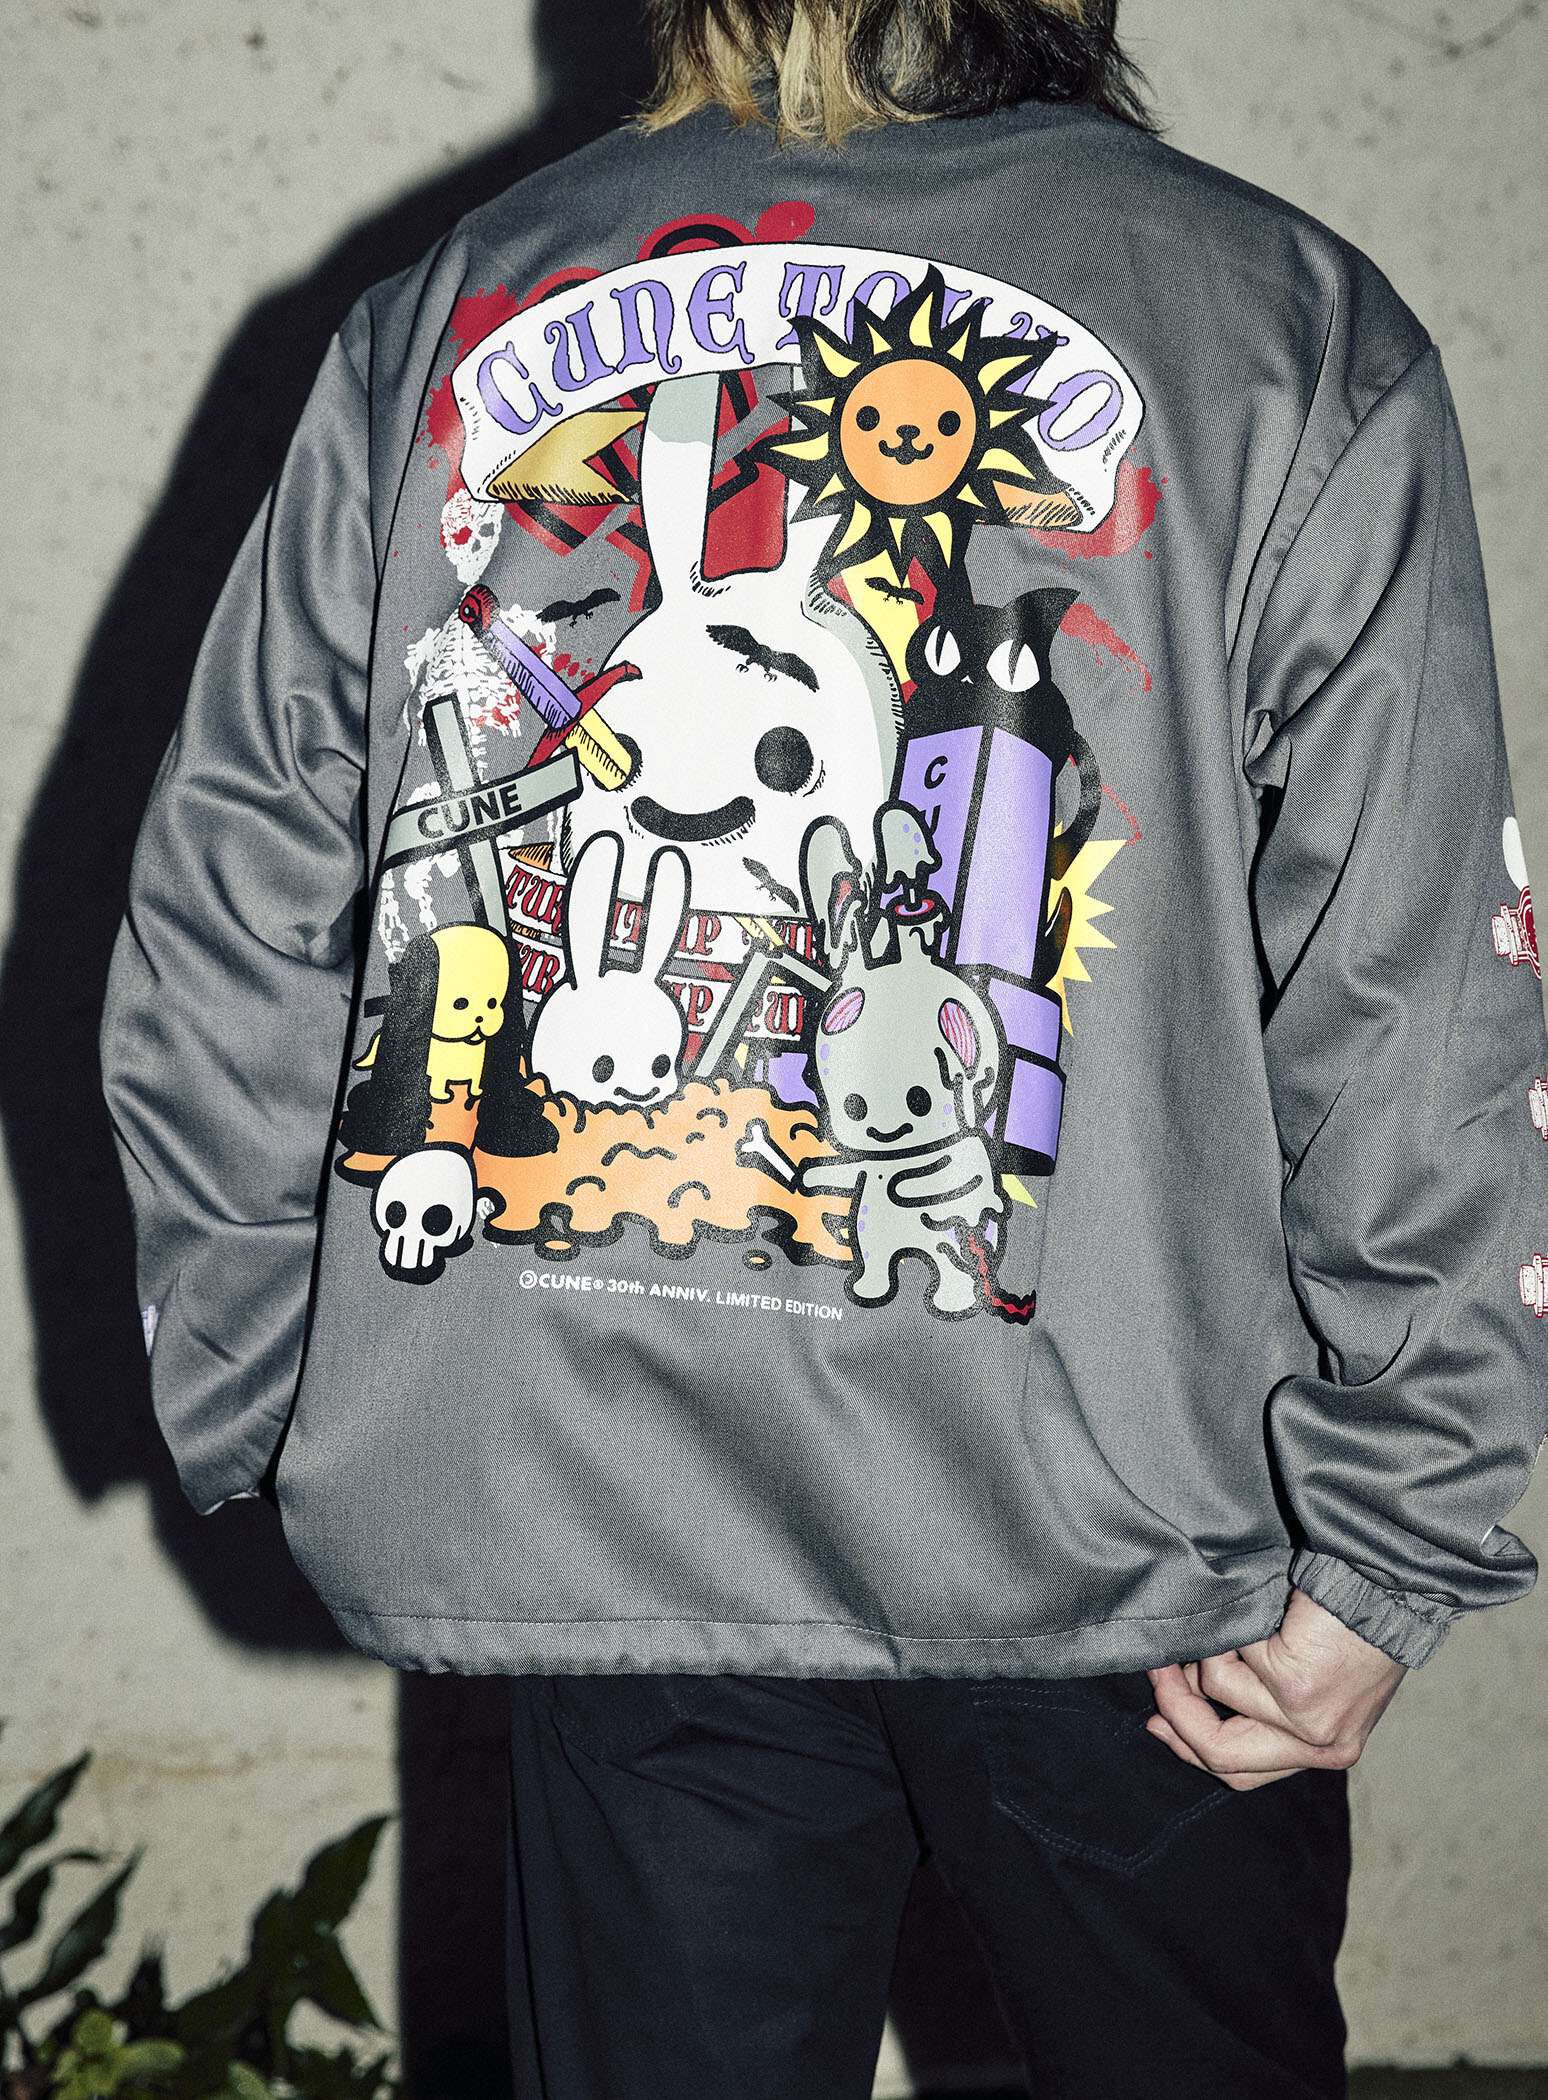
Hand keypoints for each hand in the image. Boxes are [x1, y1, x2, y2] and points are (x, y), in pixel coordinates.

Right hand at [1145, 1588, 1406, 1790]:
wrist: (1389, 1585)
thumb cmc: (1352, 1619)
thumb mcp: (1316, 1677)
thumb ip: (1267, 1702)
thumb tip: (1192, 1696)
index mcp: (1325, 1749)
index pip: (1240, 1773)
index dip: (1189, 1747)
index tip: (1158, 1720)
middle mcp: (1319, 1746)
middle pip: (1219, 1752)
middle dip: (1177, 1710)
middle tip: (1158, 1671)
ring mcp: (1307, 1721)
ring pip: (1217, 1689)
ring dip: (1215, 1647)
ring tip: (1244, 1615)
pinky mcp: (1296, 1687)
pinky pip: (1230, 1655)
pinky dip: (1235, 1625)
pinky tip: (1263, 1607)